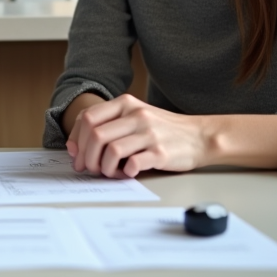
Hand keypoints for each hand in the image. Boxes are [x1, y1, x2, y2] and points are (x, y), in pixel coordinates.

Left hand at [65, 94, 209, 177]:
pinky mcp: (161, 152)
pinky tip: (127, 173)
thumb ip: (108, 124)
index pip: (87, 118)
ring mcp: (149, 133)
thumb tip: (76, 145)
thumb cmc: (163, 129)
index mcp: (126, 104)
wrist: (200, 136)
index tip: (76, 155)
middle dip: (87, 157)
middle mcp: (136, 115)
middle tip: (90, 169)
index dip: (76, 139)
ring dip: (104, 167)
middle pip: (95, 135)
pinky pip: (133, 163)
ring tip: (109, 172)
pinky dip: (124, 172)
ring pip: (111, 150)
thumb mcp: (135, 116)